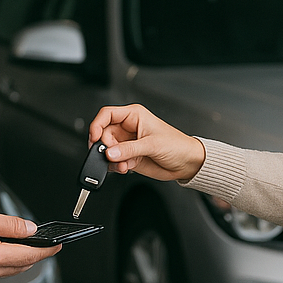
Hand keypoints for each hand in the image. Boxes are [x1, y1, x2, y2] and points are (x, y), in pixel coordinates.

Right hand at [0, 210, 58, 282]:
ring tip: (9, 242)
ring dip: (15, 258)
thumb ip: (9, 225)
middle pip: (22, 265)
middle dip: (32, 253)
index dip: (46, 250)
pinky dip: (0, 264)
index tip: (57, 246)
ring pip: (10, 271)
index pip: (28, 255)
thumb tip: (31, 230)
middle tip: (37, 241)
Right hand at [88, 104, 205, 181]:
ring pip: (107, 149)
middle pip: (103, 134)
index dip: (97, 125)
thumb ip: (129, 149)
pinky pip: (113, 161)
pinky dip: (115, 167)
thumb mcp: (152, 144)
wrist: (187, 163)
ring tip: (122, 164)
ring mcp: (128, 144)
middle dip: (105, 147)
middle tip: (112, 155)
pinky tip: (125, 168)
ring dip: (111, 159)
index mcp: (134, 116)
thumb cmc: (177, 145)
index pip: (107, 114)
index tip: (95, 138)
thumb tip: (110, 153)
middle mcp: (128, 128)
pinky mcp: (129, 157)